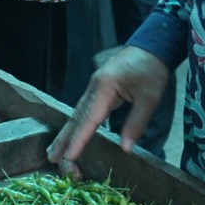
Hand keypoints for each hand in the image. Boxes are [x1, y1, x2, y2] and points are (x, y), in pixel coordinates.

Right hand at [46, 46, 170, 173]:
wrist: (152, 46)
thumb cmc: (151, 70)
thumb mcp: (150, 97)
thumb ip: (136, 123)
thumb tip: (125, 149)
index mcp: (104, 87)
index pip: (88, 118)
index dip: (78, 139)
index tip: (69, 156)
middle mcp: (94, 88)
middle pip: (76, 117)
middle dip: (64, 139)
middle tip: (52, 159)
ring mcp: (94, 88)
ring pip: (76, 113)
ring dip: (66, 133)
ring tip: (55, 151)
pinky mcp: (98, 90)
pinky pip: (83, 110)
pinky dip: (76, 125)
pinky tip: (71, 134)